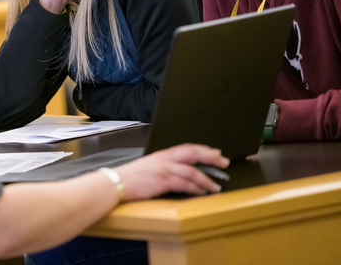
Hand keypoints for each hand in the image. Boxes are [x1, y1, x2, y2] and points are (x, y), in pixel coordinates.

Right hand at [114, 144, 229, 199]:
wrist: (116, 183)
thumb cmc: (130, 178)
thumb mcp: (148, 167)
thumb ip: (163, 167)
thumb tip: (177, 172)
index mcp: (162, 155)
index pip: (187, 148)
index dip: (203, 149)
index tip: (215, 152)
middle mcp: (165, 159)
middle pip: (193, 153)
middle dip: (211, 157)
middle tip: (224, 162)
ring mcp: (164, 169)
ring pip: (192, 171)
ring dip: (207, 179)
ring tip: (216, 186)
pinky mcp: (163, 180)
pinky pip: (185, 184)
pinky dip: (196, 188)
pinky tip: (202, 192)